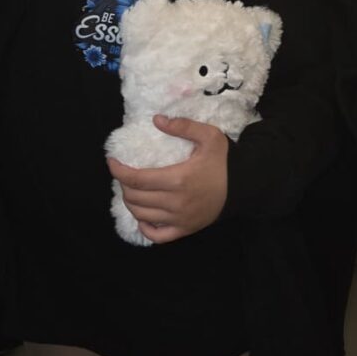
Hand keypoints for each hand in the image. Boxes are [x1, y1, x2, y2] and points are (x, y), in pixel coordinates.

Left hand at [106, 117, 229, 243]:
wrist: (244, 187)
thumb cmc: (224, 162)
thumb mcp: (209, 136)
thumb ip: (183, 126)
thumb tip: (156, 120)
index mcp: (177, 179)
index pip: (136, 179)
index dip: (118, 171)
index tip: (112, 161)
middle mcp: (175, 203)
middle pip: (135, 198)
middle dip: (123, 185)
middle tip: (125, 174)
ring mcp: (179, 219)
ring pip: (141, 215)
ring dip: (131, 202)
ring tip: (132, 190)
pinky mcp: (184, 230)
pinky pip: (157, 236)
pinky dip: (144, 227)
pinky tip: (144, 215)